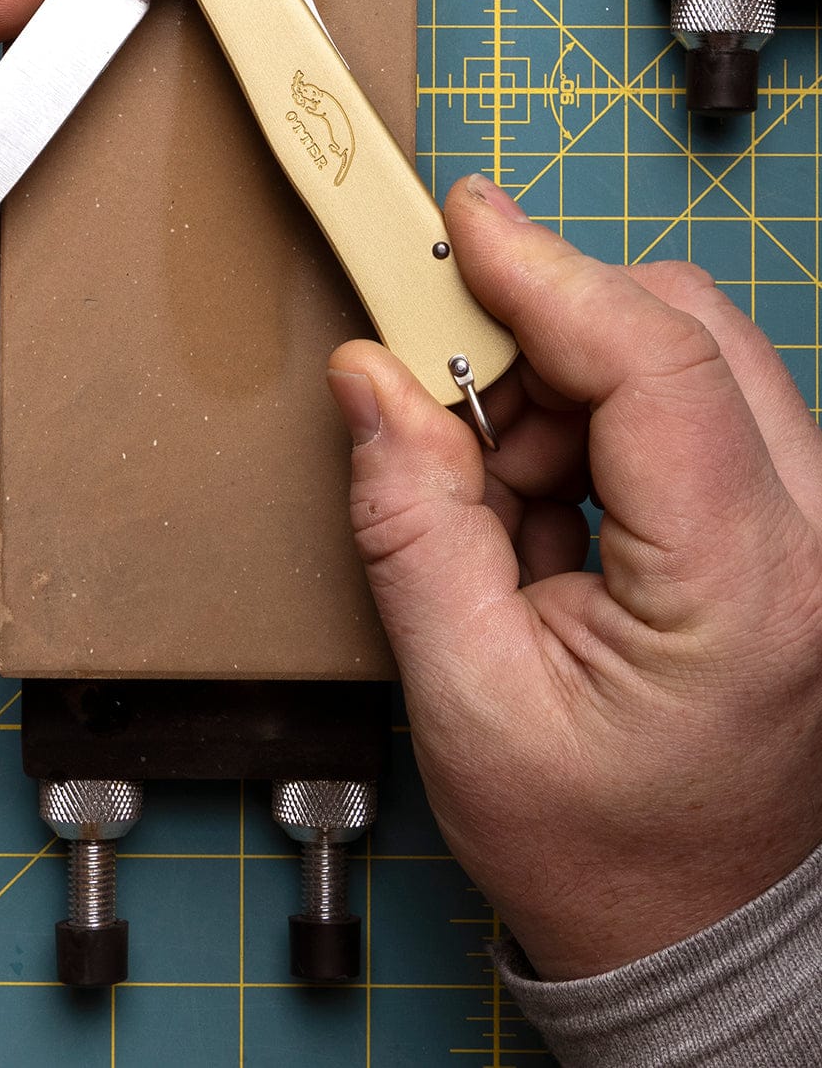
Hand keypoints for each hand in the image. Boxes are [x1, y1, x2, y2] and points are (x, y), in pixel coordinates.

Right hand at [328, 173, 821, 979]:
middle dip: (545, 337)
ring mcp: (817, 529)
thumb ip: (411, 522)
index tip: (461, 223)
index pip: (655, 365)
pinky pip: (689, 407)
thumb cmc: (594, 847)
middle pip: (684, 331)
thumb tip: (374, 381)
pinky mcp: (793, 522)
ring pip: (686, 356)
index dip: (544, 274)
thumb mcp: (464, 697)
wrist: (689, 927)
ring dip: (565, 390)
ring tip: (503, 502)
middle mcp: (815, 542)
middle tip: (449, 403)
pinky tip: (549, 508)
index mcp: (746, 593)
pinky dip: (595, 426)